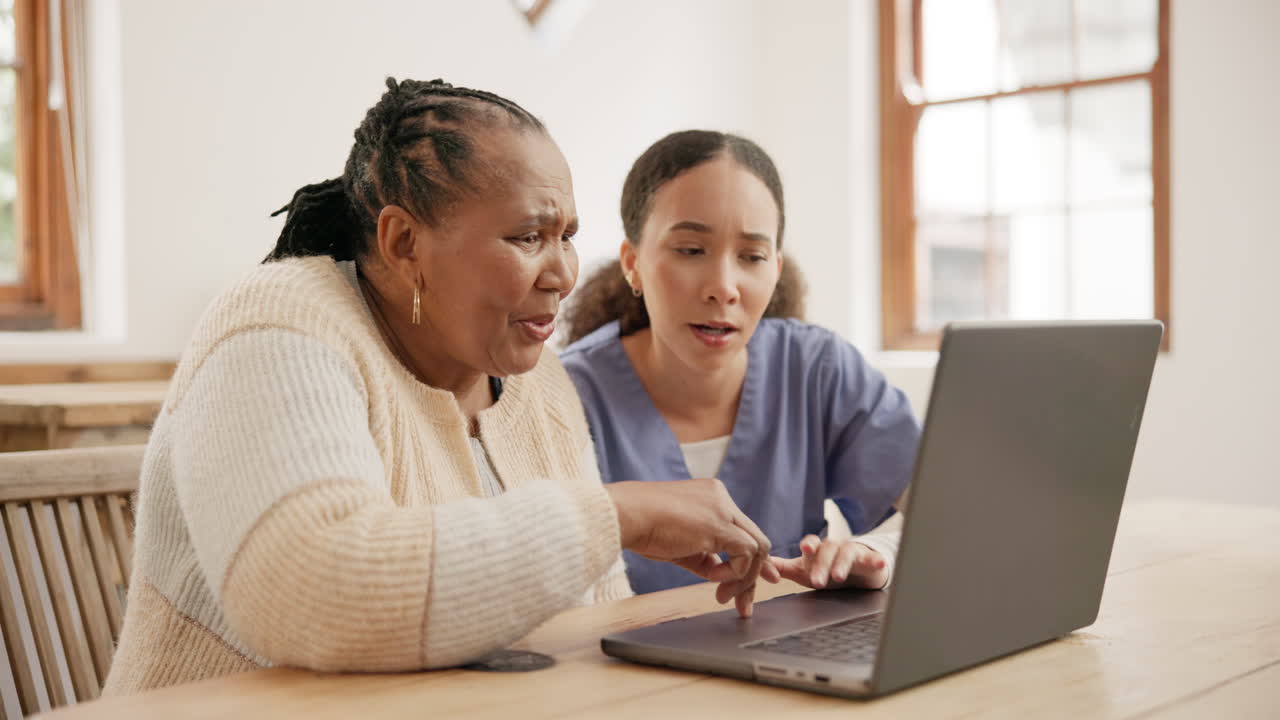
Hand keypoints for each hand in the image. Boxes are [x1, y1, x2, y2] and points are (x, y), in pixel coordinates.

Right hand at [606, 478, 779, 616]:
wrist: (625, 515)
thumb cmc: (642, 527)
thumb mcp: (678, 544)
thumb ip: (702, 555)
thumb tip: (717, 573)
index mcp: (711, 498)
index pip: (740, 531)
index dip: (748, 560)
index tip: (750, 583)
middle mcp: (721, 499)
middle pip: (754, 539)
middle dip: (754, 575)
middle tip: (745, 604)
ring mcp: (723, 509)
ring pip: (757, 547)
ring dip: (744, 579)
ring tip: (722, 597)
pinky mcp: (720, 524)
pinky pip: (747, 552)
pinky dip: (735, 572)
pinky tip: (713, 580)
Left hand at [770, 535, 887, 590]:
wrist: (855, 569)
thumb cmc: (825, 568)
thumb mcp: (803, 569)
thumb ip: (783, 567)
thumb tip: (759, 566)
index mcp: (817, 549)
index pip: (811, 543)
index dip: (808, 545)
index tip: (804, 549)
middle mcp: (833, 547)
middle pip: (827, 550)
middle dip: (822, 565)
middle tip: (817, 581)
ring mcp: (851, 552)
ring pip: (847, 553)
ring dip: (842, 564)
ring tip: (839, 577)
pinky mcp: (868, 559)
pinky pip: (873, 558)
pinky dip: (876, 560)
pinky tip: (880, 563)